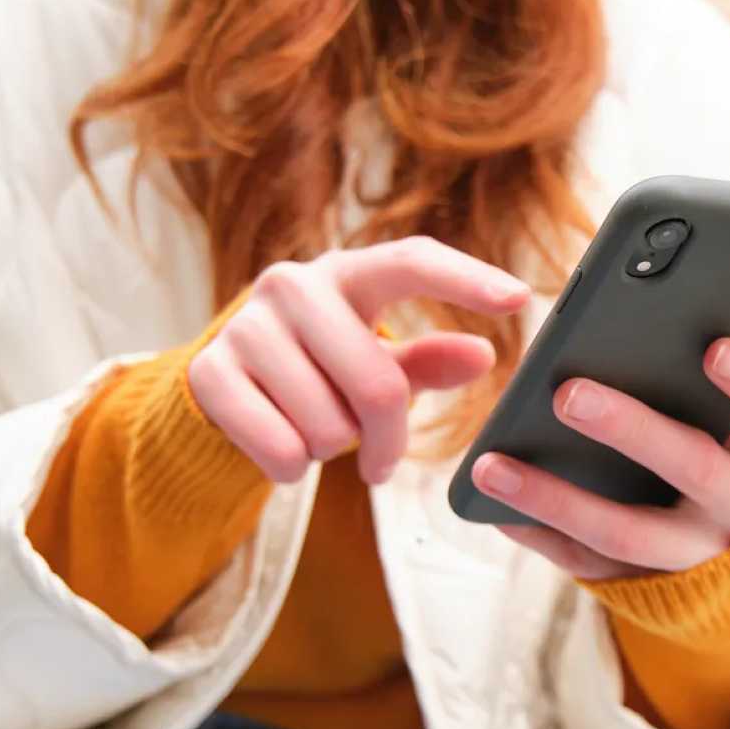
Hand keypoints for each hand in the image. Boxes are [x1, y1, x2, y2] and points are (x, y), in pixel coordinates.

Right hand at [188, 237, 529, 485]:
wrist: (224, 384)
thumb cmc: (322, 367)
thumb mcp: (379, 359)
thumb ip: (430, 359)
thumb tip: (483, 356)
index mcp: (348, 273)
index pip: (413, 261)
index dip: (466, 279)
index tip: (519, 298)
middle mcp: (294, 284)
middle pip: (377, 387)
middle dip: (388, 440)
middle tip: (382, 459)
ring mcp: (246, 325)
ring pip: (327, 427)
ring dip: (333, 449)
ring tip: (316, 428)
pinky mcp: (210, 372)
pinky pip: (281, 449)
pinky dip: (292, 467)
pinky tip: (282, 445)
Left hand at [474, 338, 729, 579]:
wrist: (719, 543)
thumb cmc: (708, 435)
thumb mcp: (720, 408)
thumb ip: (690, 365)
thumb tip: (622, 309)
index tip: (717, 347)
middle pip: (694, 468)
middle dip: (631, 429)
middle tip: (569, 393)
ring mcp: (692, 548)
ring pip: (628, 531)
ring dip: (556, 496)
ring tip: (493, 463)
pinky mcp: (643, 579)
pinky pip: (586, 562)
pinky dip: (537, 532)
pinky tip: (492, 505)